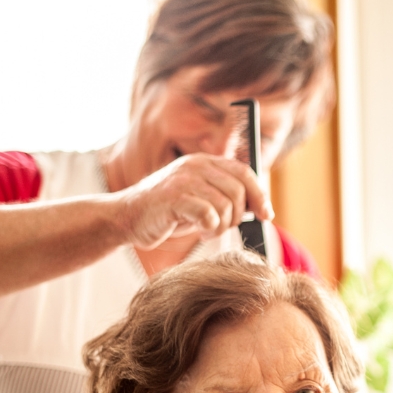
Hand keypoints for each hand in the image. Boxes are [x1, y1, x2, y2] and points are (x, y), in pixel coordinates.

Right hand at [114, 154, 273, 248]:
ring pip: (225, 204)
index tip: (266, 215)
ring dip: (222, 225)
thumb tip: (261, 208)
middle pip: (238, 191)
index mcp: (204, 162)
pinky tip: (199, 231)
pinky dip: (209, 228)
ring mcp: (183, 180)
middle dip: (237, 215)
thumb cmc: (168, 213)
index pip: (244, 172)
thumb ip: (226, 197)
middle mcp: (195, 166)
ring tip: (207, 229)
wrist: (126, 218)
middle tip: (222, 226)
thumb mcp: (201, 199)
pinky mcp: (173, 198)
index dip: (260, 195)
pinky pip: (209, 215)